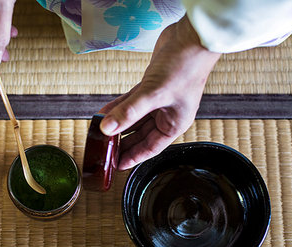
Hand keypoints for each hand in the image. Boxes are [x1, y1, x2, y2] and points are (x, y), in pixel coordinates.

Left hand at [99, 16, 220, 169]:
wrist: (191, 37)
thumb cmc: (185, 66)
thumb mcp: (154, 94)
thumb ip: (129, 112)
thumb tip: (107, 128)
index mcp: (174, 124)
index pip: (150, 148)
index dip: (133, 157)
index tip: (116, 165)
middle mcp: (167, 114)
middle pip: (140, 135)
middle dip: (122, 142)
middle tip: (104, 150)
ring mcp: (158, 100)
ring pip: (134, 118)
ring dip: (118, 124)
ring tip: (100, 133)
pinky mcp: (151, 86)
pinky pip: (131, 102)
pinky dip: (119, 107)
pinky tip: (105, 112)